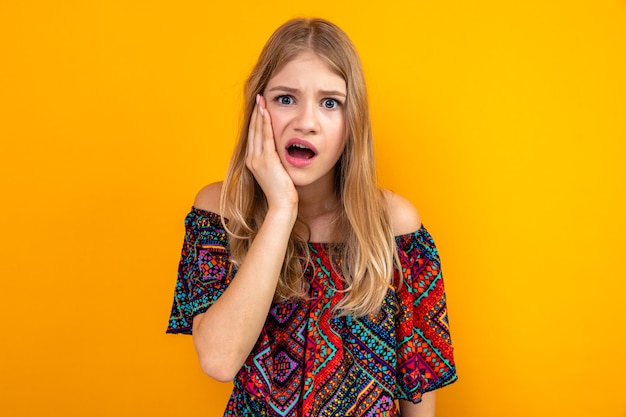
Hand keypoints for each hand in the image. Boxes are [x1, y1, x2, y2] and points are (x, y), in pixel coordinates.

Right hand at [246, 94, 298, 212]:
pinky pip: (265, 137)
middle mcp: (252, 159)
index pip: (253, 136)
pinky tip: (266, 113)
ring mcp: (257, 160)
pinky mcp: (266, 161)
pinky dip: (265, 124)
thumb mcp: (276, 173)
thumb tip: (281, 153)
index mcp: (252, 162)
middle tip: (259, 97)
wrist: (281, 206)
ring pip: (257, 131)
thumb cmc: (282, 193)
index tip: (259, 107)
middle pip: (252, 130)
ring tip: (261, 100)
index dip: (256, 121)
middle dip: (256, 113)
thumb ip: (275, 162)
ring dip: (259, 114)